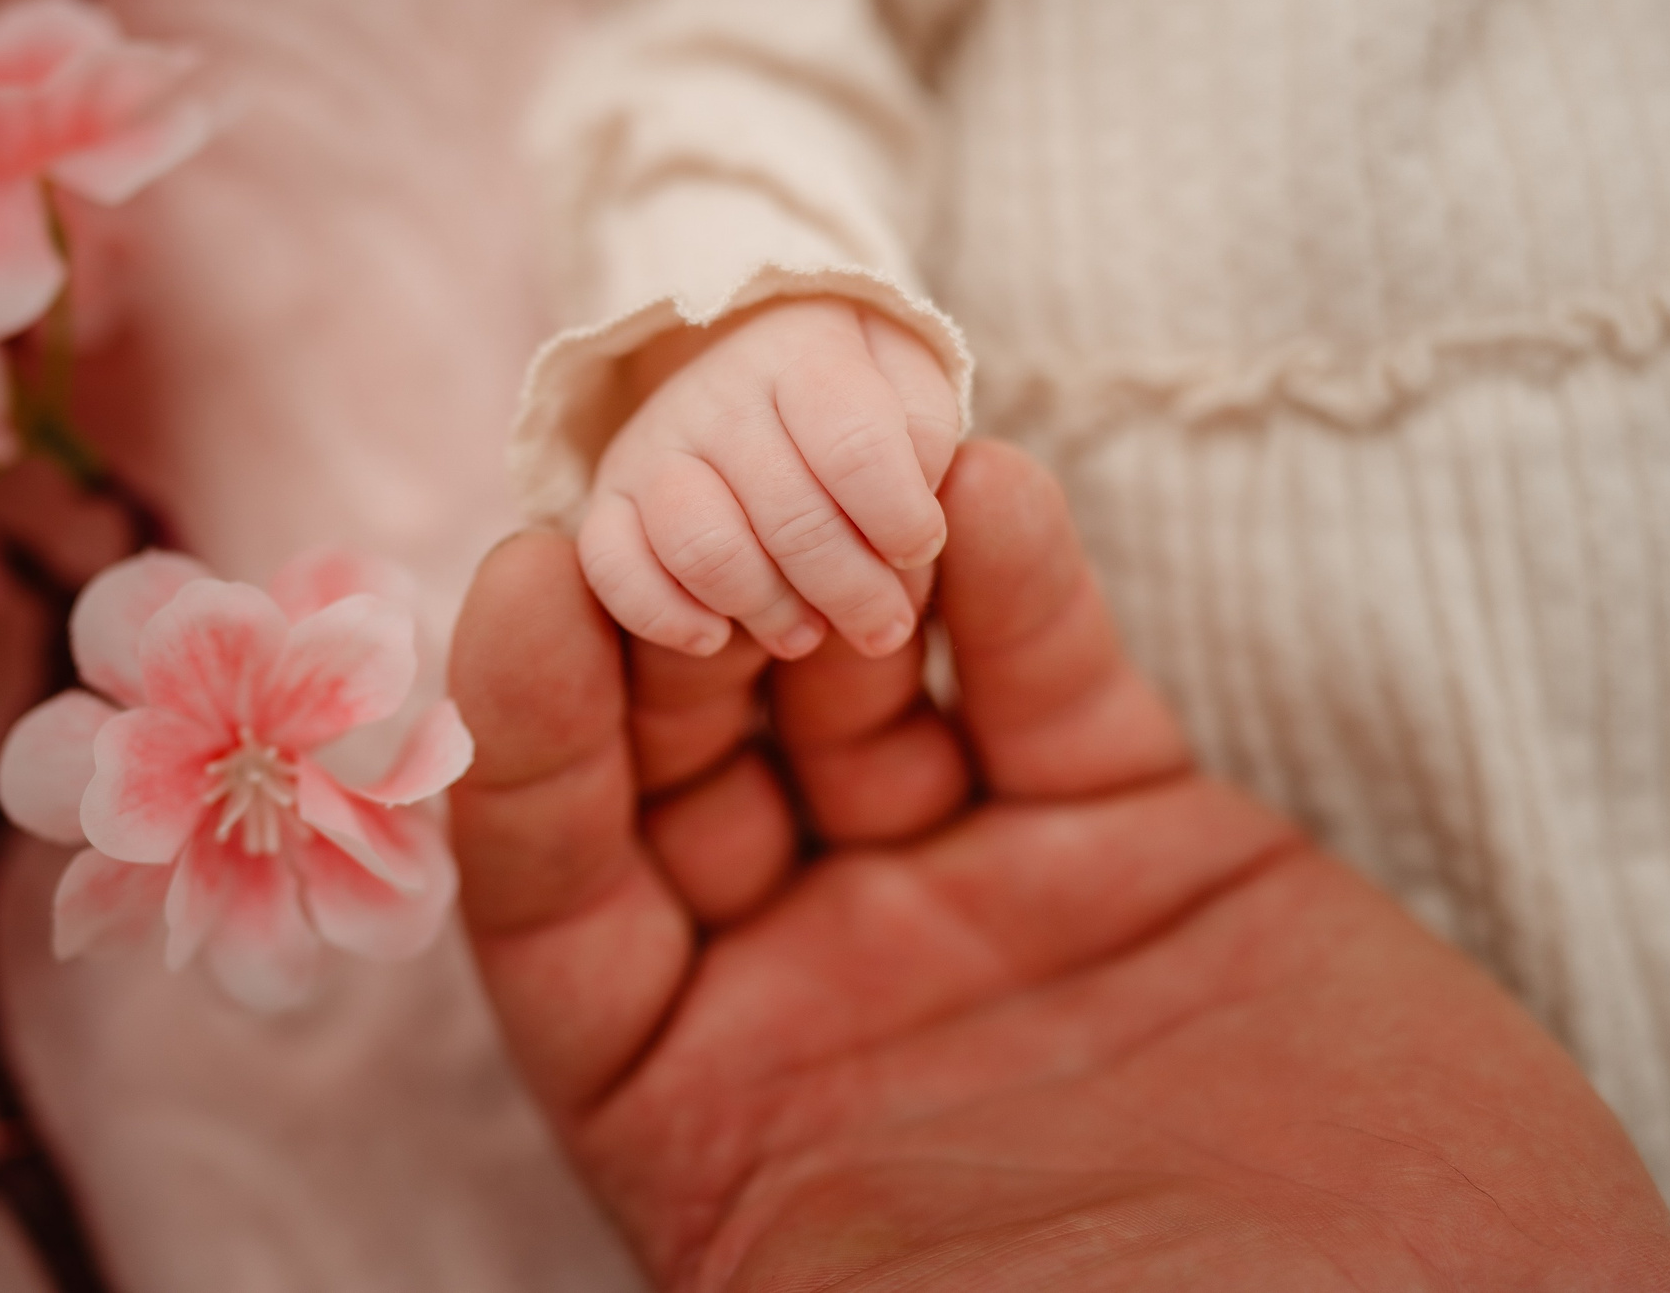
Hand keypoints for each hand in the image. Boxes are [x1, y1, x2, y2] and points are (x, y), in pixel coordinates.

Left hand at [451, 440, 1669, 1292]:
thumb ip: (763, 1221)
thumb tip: (661, 1172)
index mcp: (712, 1115)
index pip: (560, 895)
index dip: (528, 737)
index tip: (530, 577)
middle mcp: (823, 985)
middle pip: (687, 757)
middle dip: (668, 612)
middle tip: (679, 477)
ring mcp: (979, 897)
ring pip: (855, 687)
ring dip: (824, 562)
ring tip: (824, 453)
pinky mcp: (1141, 840)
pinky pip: (1041, 682)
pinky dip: (1008, 583)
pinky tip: (983, 492)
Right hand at [578, 297, 957, 663]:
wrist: (747, 365)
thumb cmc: (850, 395)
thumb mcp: (909, 386)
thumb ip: (924, 440)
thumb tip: (908, 527)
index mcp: (804, 350)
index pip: (855, 444)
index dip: (899, 516)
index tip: (918, 548)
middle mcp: (717, 392)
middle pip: (790, 515)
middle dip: (851, 588)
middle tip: (883, 625)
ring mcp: (653, 446)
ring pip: (704, 548)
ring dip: (768, 608)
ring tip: (808, 632)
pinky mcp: (607, 500)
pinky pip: (611, 566)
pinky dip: (663, 614)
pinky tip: (715, 637)